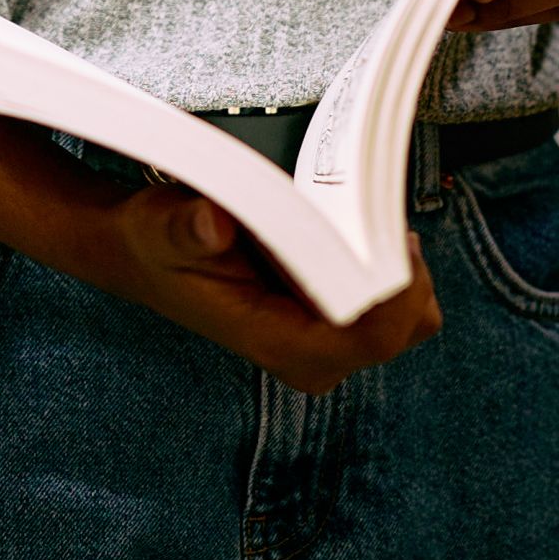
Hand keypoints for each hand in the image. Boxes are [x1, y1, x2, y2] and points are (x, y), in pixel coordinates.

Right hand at [87, 183, 443, 393]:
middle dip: (402, 265)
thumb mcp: (162, 228)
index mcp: (279, 343)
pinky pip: (398, 300)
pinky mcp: (338, 321)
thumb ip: (187, 229)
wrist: (147, 255)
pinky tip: (361, 224)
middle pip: (403, 325)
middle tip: (378, 205)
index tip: (394, 231)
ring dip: (400, 261)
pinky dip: (393, 261)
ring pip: (411, 314)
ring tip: (367, 211)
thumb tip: (213, 222)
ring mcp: (330, 342)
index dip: (396, 289)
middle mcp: (312, 355)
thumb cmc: (161, 245)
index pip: (370, 337)